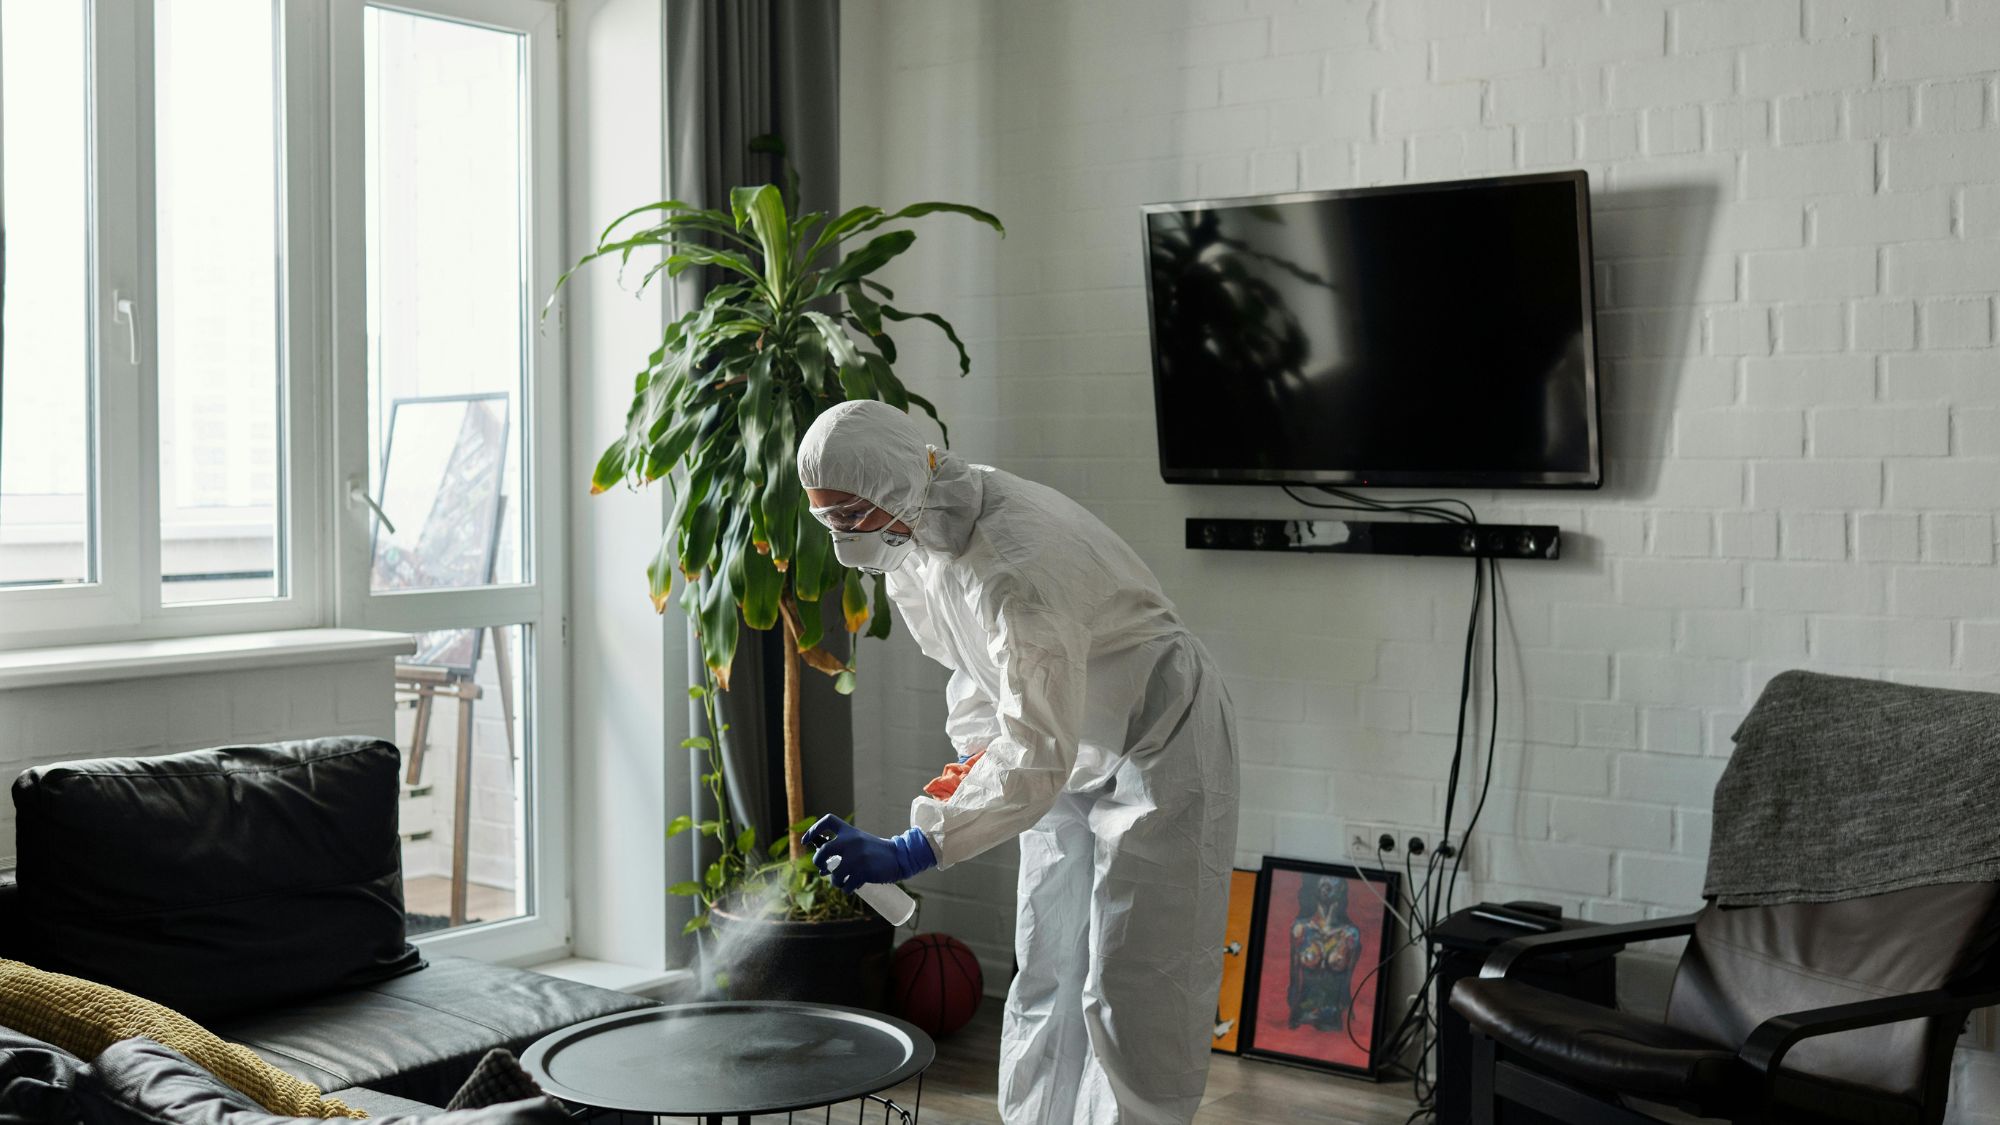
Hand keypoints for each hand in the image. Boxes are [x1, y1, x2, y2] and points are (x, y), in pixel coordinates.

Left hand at [804, 815, 934, 889]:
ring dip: (835, 881)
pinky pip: (847, 885)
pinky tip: (851, 887)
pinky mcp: (863, 872)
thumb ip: (842, 847)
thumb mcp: (858, 842)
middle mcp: (851, 841)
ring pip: (834, 874)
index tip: (805, 841)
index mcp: (849, 831)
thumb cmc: (874, 851)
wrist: (899, 856)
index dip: (813, 830)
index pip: (827, 821)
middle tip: (822, 868)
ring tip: (841, 882)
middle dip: (818, 862)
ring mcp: (857, 857)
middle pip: (823, 851)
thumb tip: (822, 866)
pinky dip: (847, 889)